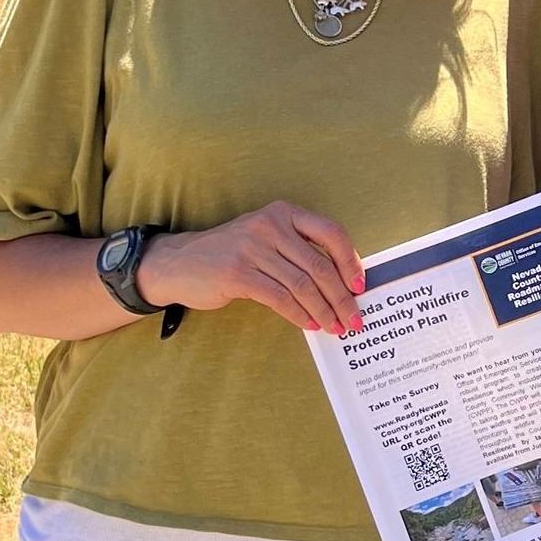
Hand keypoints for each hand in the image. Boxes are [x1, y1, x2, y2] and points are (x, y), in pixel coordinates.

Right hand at [138, 202, 364, 335]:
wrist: (181, 262)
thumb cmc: (233, 253)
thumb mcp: (267, 238)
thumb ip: (298, 250)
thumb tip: (340, 281)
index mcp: (284, 213)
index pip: (330, 232)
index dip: (350, 260)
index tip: (360, 286)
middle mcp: (271, 225)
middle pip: (319, 264)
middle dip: (341, 296)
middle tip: (354, 318)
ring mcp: (253, 248)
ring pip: (302, 284)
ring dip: (323, 310)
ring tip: (335, 327)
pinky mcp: (238, 274)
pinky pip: (279, 298)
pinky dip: (299, 314)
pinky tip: (310, 324)